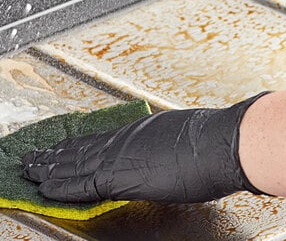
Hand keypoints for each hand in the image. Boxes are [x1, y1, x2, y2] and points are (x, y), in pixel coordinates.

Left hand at [22, 94, 267, 202]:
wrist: (223, 142)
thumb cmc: (215, 141)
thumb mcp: (187, 136)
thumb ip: (169, 143)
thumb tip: (169, 150)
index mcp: (143, 128)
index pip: (102, 138)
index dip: (78, 143)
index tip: (63, 144)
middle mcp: (128, 138)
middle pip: (83, 147)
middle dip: (56, 154)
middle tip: (34, 156)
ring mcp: (123, 154)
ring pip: (76, 162)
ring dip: (50, 166)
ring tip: (31, 168)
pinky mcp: (121, 174)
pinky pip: (81, 182)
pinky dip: (61, 185)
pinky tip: (45, 187)